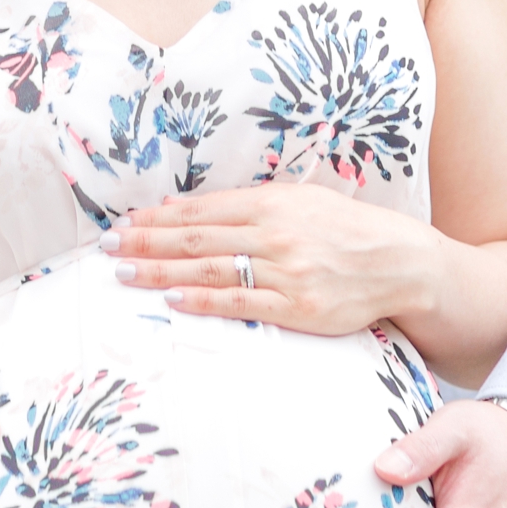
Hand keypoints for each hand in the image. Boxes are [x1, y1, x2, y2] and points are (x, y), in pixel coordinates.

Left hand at [103, 184, 434, 335]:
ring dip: (162, 270)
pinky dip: (203, 300)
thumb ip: (245, 205)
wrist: (399, 262)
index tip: (123, 223)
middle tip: (107, 247)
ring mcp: (286, 270)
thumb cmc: (344, 230)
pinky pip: (241, 302)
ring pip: (210, 270)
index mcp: (273, 203)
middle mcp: (275, 233)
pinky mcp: (299, 306)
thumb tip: (183, 209)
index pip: (201, 211)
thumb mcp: (299, 201)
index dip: (157, 218)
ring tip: (124, 271)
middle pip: (196, 239)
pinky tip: (172, 298)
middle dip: (146, 242)